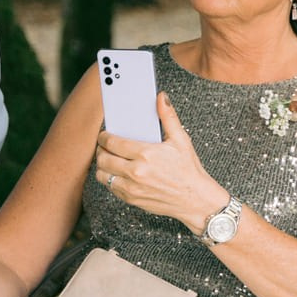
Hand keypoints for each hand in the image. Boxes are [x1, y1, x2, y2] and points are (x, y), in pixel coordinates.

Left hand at [96, 95, 228, 229]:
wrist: (195, 199)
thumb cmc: (189, 170)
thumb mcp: (181, 140)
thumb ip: (168, 117)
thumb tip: (161, 97)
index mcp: (146, 154)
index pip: (112, 142)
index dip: (104, 136)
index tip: (105, 134)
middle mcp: (136, 171)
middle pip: (102, 158)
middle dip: (101, 150)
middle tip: (105, 146)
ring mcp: (132, 187)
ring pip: (102, 174)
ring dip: (102, 166)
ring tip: (110, 159)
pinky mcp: (131, 199)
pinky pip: (110, 187)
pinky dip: (110, 179)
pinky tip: (118, 173)